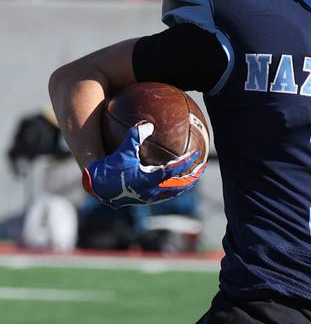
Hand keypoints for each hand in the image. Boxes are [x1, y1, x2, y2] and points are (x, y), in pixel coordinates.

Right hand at [82, 122, 202, 207]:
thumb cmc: (109, 168)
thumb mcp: (122, 151)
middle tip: (201, 169)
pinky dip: (170, 187)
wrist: (96, 188)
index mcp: (150, 179)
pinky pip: (162, 194)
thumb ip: (135, 136)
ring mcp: (148, 198)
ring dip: (183, 185)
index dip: (187, 162)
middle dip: (192, 178)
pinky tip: (169, 180)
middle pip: (179, 186)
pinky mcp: (143, 199)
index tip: (196, 155)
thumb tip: (147, 123)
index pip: (175, 170)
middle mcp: (152, 191)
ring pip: (172, 192)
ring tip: (191, 177)